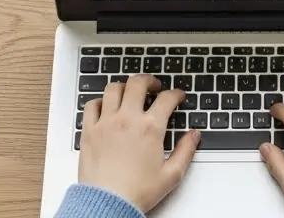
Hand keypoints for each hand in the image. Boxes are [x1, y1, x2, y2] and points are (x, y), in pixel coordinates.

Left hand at [78, 75, 198, 212]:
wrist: (107, 203)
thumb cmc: (137, 192)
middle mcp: (127, 120)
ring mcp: (106, 123)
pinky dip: (99, 101)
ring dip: (124, 86)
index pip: (167, 99)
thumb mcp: (171, 175)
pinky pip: (91, 105)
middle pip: (138, 83)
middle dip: (149, 80)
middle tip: (154, 86)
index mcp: (150, 128)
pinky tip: (106, 106)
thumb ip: (186, 151)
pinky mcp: (89, 131)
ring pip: (113, 89)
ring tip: (130, 92)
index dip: (176, 94)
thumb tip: (194, 135)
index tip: (178, 96)